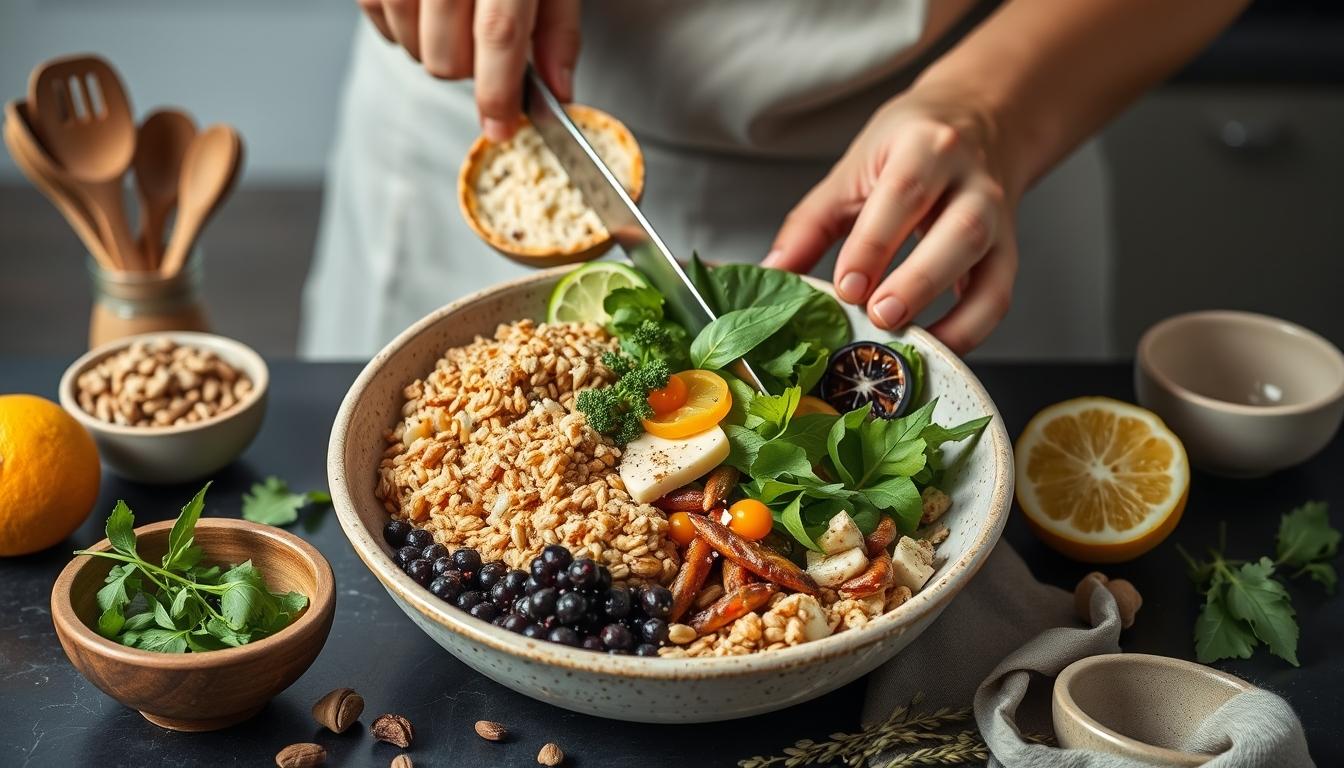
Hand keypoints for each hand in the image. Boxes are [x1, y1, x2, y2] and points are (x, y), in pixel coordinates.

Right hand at [356, 0, 580, 140]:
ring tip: (456, 18)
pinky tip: (425, 5)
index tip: (500, 127)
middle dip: (468, 71)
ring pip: (410, 44)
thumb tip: (559, 91)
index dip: (498, 92)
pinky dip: (402, 27)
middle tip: (484, 47)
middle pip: (446, 54)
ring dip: (435, 49)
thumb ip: (558, 28)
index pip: (497, 35)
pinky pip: (377, 19)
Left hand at [764, 85, 1018, 353]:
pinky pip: (997, 297)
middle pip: (958, 233)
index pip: (904, 194)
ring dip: (949, 313)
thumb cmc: (907, 146)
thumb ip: (811, 223)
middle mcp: (972, 182)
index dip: (874, 245)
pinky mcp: (1007, 251)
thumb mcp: (853, 170)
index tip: (845, 287)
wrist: (980, 121)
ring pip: (987, 268)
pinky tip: (935, 349)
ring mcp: (998, 219)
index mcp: (926, 147)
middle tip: (879, 315)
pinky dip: (970, 330)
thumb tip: (773, 273)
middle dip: (918, 280)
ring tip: (907, 340)